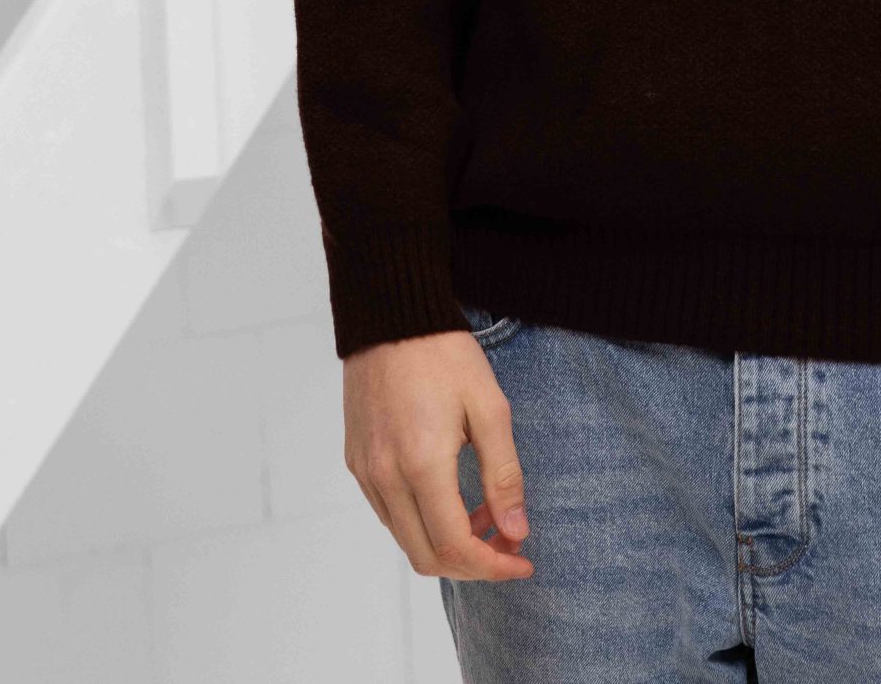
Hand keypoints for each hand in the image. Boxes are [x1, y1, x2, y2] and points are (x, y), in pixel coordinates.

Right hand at [343, 327, 533, 579]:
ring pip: (407, 540)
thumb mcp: (489, 407)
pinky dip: (422, 522)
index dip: (493, 565)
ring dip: (448, 543)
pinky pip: (389, 514)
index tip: (523, 560)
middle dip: (474, 563)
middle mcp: (386, 478)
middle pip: (428, 557)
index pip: (455, 547)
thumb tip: (516, 531)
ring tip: (484, 512)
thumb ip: (504, 475)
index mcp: (421, 465)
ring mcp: (366, 472)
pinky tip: (449, 494)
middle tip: (508, 540)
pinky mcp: (357, 462)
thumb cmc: (444, 354)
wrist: (391, 315)